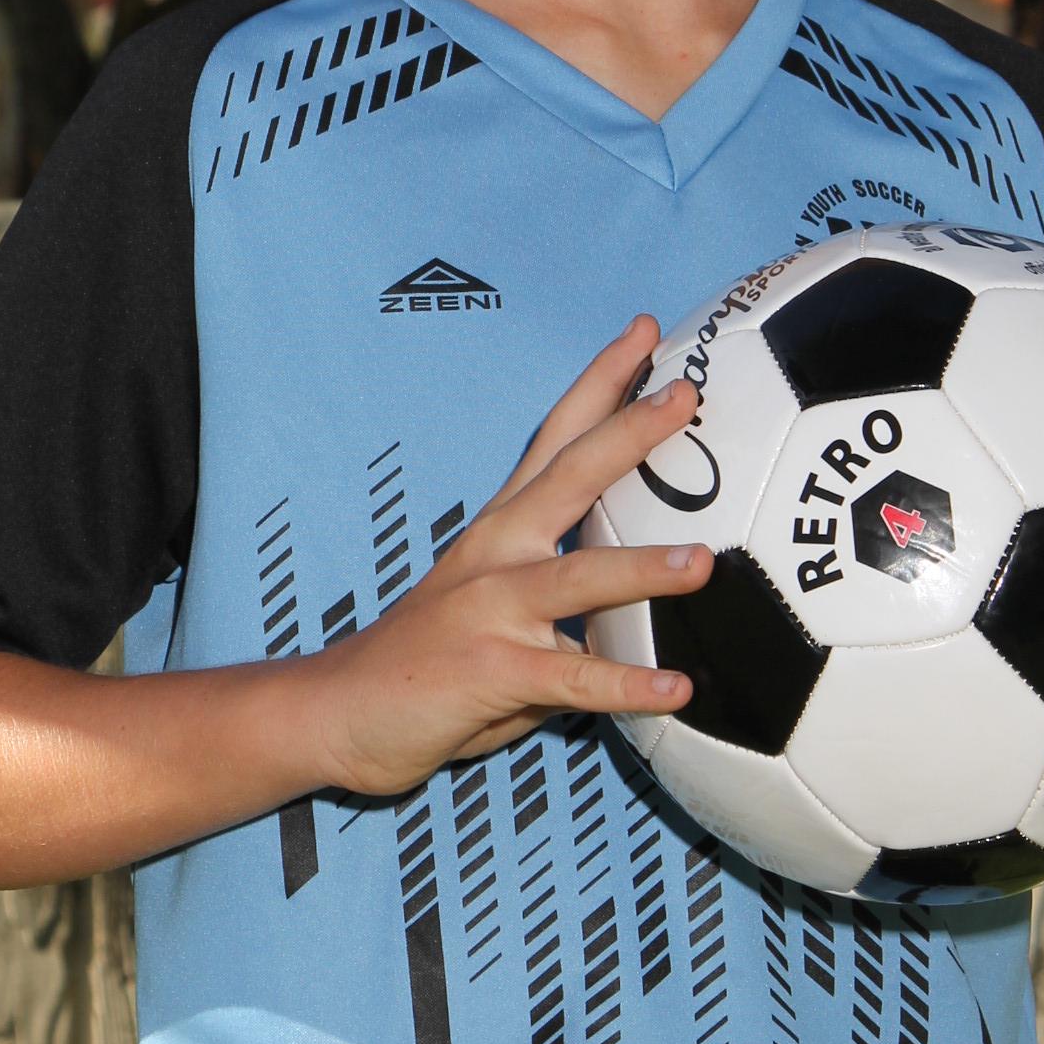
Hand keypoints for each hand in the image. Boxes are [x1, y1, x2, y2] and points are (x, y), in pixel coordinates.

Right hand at [302, 317, 708, 801]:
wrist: (342, 712)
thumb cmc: (433, 660)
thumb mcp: (497, 607)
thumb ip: (567, 602)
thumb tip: (650, 604)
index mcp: (501, 528)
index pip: (556, 438)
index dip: (601, 383)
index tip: (645, 332)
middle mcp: (497, 554)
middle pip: (569, 476)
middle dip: (628, 432)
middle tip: (685, 394)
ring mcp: (491, 610)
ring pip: (576, 577)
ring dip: (642, 568)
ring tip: (702, 563)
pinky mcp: (490, 671)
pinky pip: (572, 678)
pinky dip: (626, 684)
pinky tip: (677, 688)